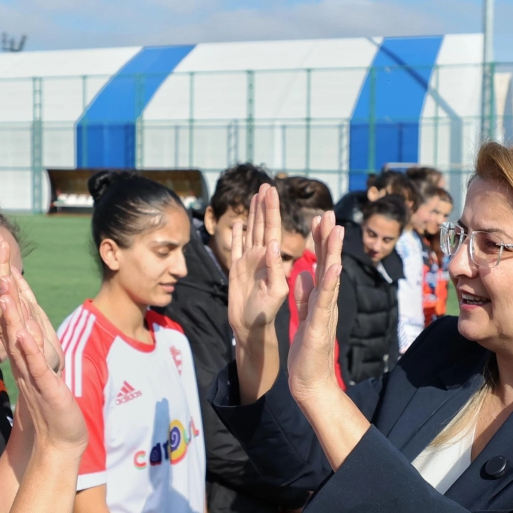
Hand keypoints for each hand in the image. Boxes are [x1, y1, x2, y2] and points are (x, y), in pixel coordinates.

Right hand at [0, 285, 83, 454]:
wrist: (58, 439)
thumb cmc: (51, 404)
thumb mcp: (41, 370)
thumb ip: (31, 349)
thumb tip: (25, 326)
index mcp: (25, 353)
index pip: (16, 317)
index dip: (11, 291)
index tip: (5, 263)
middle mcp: (24, 360)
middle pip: (11, 322)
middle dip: (6, 294)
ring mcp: (31, 372)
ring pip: (18, 339)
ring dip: (11, 316)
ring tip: (4, 292)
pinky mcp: (44, 387)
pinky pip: (34, 365)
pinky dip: (28, 349)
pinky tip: (22, 332)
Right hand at [227, 184, 289, 344]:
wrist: (250, 328)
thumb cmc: (266, 314)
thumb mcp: (276, 292)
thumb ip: (275, 268)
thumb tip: (273, 244)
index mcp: (273, 260)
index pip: (273, 229)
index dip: (272, 209)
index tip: (273, 191)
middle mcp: (262, 257)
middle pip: (263, 225)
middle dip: (264, 205)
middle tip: (265, 185)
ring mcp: (249, 262)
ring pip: (251, 232)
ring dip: (253, 214)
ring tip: (255, 195)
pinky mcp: (237, 269)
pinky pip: (237, 247)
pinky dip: (237, 234)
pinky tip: (239, 222)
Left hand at [287, 210, 345, 403]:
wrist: (310, 382)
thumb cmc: (307, 354)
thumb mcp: (303, 317)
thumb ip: (304, 296)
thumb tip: (304, 272)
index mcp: (320, 300)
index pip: (321, 265)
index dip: (320, 243)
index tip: (319, 220)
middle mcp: (327, 302)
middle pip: (329, 264)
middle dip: (328, 239)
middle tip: (328, 213)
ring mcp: (325, 313)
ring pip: (330, 277)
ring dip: (333, 253)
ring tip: (335, 229)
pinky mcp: (319, 325)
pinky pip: (324, 300)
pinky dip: (328, 282)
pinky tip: (332, 266)